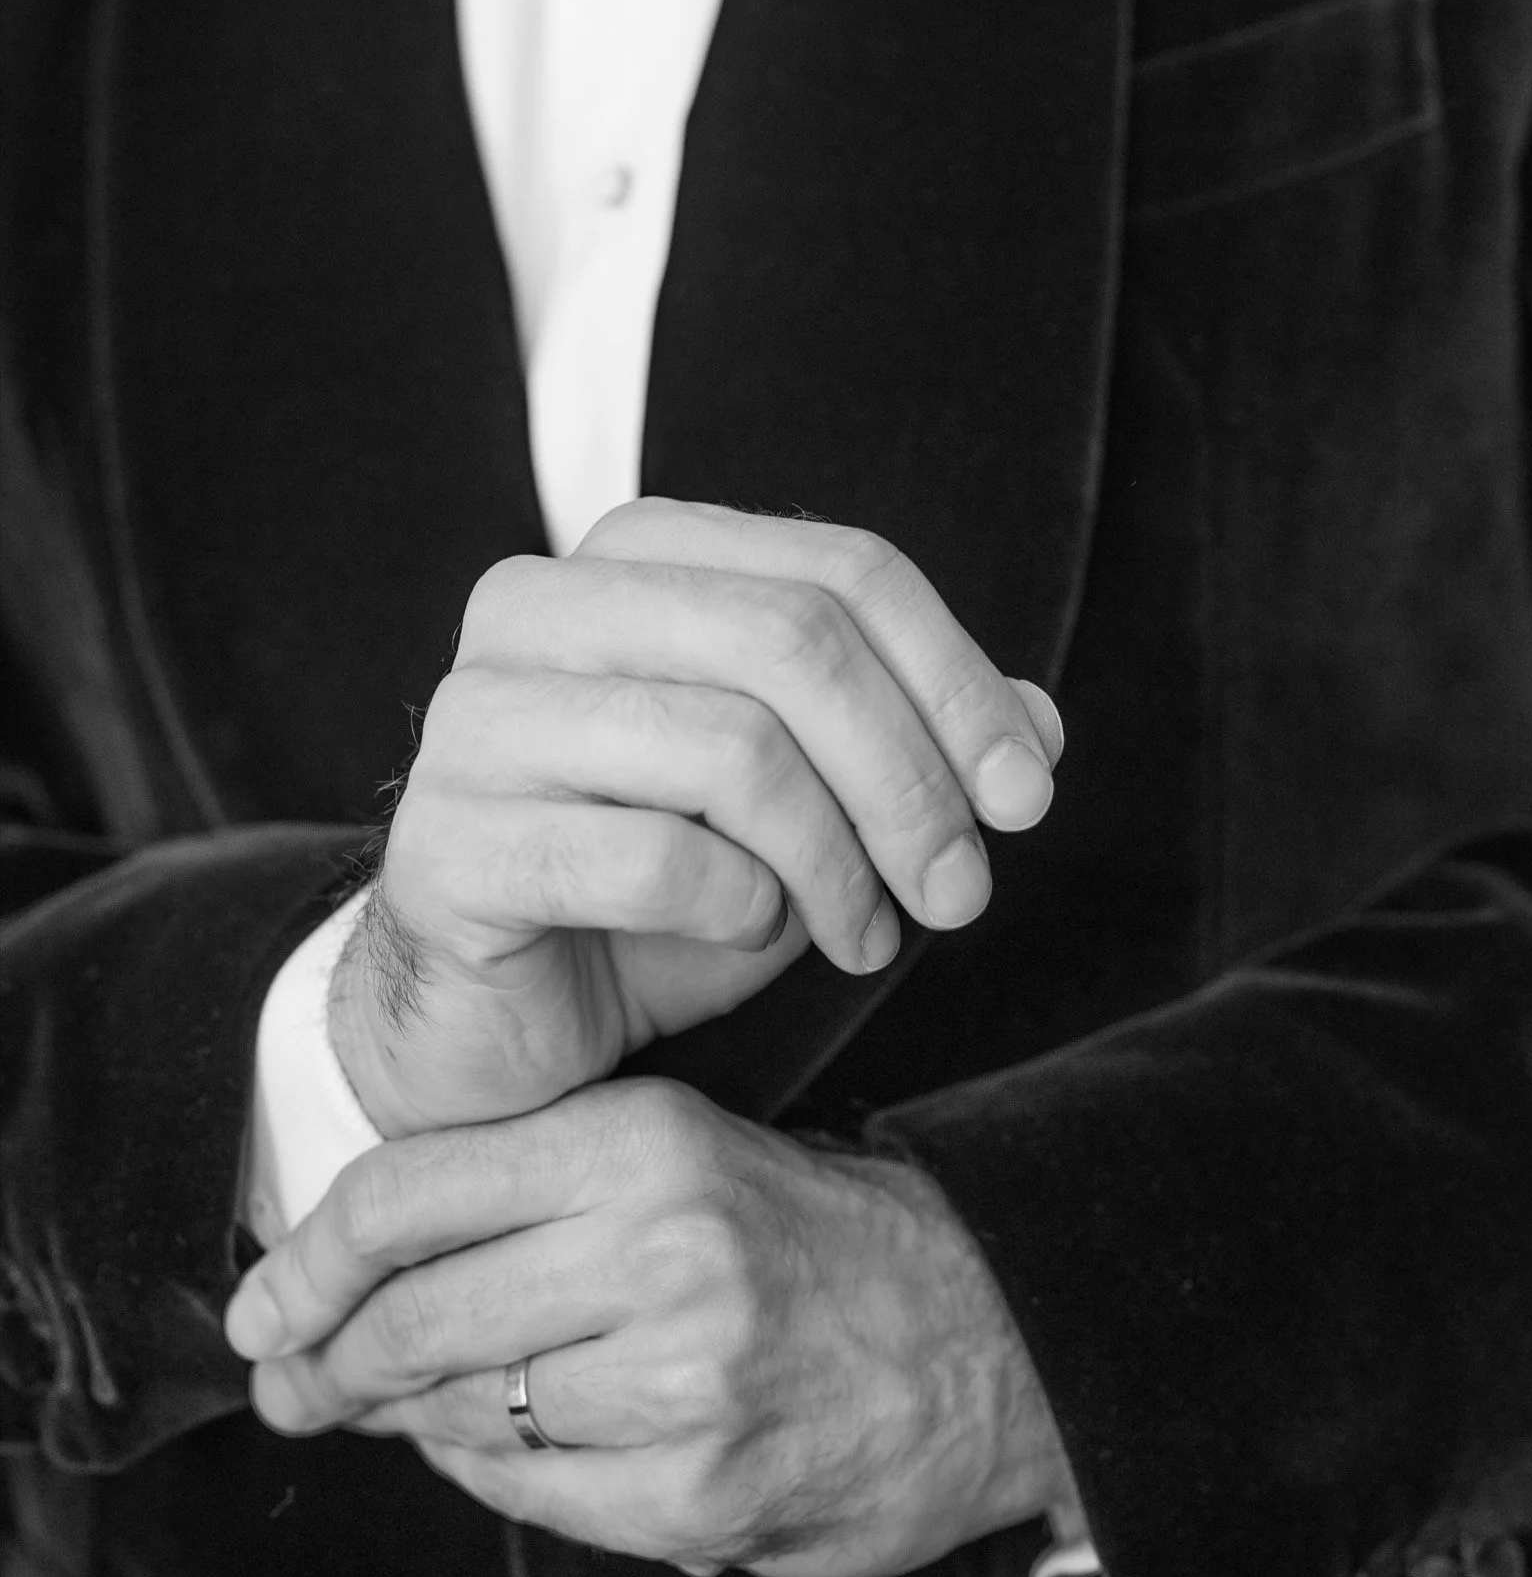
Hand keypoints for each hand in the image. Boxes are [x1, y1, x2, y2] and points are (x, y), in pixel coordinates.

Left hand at [226, 1077, 1077, 1576]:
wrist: (982, 1332)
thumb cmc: (806, 1233)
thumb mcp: (680, 1153)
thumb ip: (527, 1193)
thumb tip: (345, 1282)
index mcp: (644, 1139)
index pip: (410, 1191)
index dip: (306, 1257)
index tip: (263, 1302)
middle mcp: (657, 1248)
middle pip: (411, 1312)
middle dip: (329, 1359)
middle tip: (292, 1379)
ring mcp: (679, 1383)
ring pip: (461, 1409)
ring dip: (408, 1416)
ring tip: (393, 1406)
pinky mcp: (698, 1497)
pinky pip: (526, 1494)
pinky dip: (487, 1473)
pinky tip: (494, 1448)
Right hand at [334, 500, 1062, 1134]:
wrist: (493, 1019)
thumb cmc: (654, 895)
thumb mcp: (812, 810)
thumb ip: (913, 747)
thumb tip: (1039, 728)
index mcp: (634, 557)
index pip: (841, 567)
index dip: (957, 678)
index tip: (1026, 796)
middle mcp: (539, 604)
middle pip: (793, 639)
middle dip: (910, 778)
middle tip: (962, 890)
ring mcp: (479, 717)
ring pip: (734, 747)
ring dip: (838, 864)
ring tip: (864, 936)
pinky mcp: (447, 841)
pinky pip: (655, 859)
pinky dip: (741, 912)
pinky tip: (749, 939)